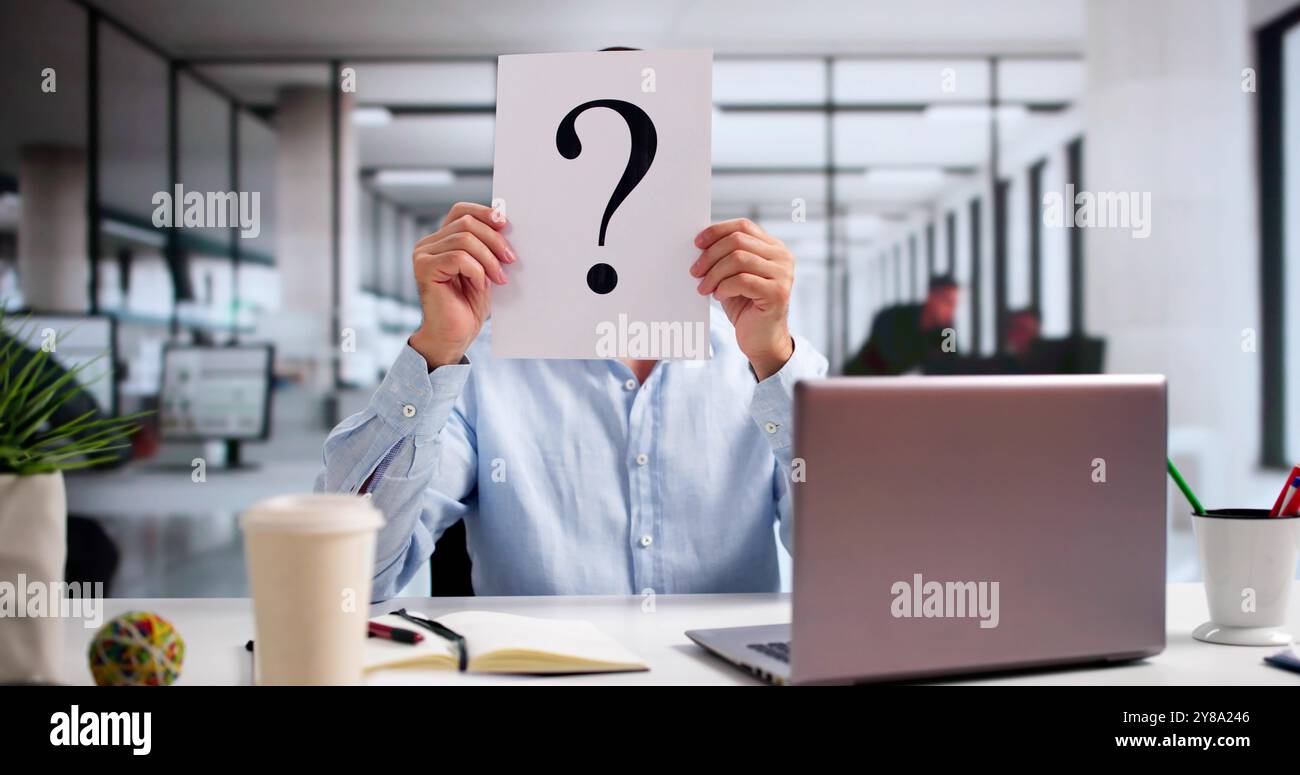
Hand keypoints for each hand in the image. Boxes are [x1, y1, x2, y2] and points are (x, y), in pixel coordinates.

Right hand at [408, 202, 514, 368]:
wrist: (455, 335)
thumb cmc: (469, 305)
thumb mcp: (484, 269)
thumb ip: (487, 246)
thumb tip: (504, 220)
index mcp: (440, 240)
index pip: (461, 211)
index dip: (484, 212)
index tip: (505, 223)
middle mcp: (428, 244)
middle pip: (466, 224)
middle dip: (494, 240)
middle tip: (511, 260)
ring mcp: (423, 255)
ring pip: (465, 239)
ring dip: (488, 259)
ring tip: (498, 278)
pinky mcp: (424, 269)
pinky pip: (459, 258)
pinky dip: (476, 271)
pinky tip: (481, 285)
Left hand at [691, 218, 794, 379]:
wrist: (760, 339)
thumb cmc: (745, 306)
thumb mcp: (733, 275)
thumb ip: (726, 256)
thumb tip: (699, 242)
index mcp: (774, 248)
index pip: (744, 226)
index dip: (717, 231)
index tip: (697, 243)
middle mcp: (782, 258)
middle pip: (738, 241)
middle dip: (710, 255)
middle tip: (695, 272)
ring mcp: (783, 275)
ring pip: (738, 259)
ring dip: (714, 273)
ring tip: (704, 287)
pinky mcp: (778, 293)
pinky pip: (742, 281)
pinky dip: (724, 287)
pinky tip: (719, 296)